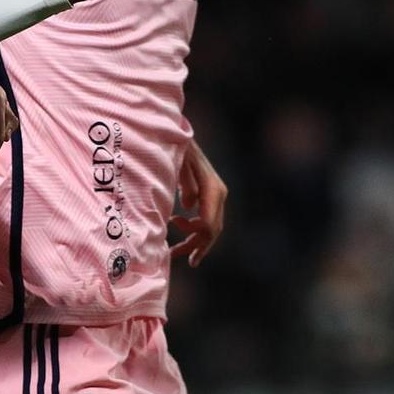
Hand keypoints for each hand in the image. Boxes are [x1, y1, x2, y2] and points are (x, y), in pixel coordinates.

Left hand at [168, 140, 227, 267]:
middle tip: (175, 257)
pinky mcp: (210, 197)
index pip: (209, 223)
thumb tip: (189, 206)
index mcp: (213, 188)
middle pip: (213, 229)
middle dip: (196, 246)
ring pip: (212, 227)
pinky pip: (207, 219)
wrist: (180, 135)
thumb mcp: (177, 163)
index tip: (174, 236)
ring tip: (174, 251)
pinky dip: (195, 229)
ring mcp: (216, 196)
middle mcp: (218, 193)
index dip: (195, 237)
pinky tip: (179, 226)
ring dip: (195, 241)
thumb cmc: (176, 148)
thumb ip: (185, 182)